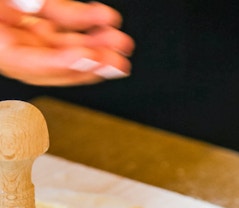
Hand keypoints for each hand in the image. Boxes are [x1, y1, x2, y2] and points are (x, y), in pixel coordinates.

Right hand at [0, 0, 133, 85]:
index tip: (87, 57)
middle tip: (117, 63)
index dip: (61, 64)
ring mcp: (19, 28)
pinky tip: (104, 18)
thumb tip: (31, 7)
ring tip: (121, 42)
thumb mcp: (0, 1)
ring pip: (62, 43)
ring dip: (94, 44)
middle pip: (53, 64)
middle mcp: (7, 41)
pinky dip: (82, 20)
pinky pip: (59, 20)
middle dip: (88, 65)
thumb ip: (14, 4)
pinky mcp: (30, 14)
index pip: (29, 64)